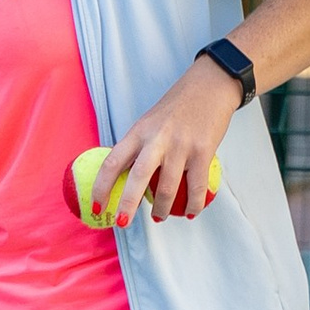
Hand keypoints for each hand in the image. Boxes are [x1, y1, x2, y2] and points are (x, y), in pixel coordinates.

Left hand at [92, 60, 238, 222]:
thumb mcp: (149, 123)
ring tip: (159, 217)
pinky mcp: (204, 152)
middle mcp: (157, 139)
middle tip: (122, 223)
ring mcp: (181, 146)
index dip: (102, 187)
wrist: (211, 86)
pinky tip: (189, 212)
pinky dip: (193, 204)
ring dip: (161, 208)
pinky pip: (196, 187)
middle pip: (137, 178)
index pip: (112, 162)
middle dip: (127, 205)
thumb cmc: (176, 107)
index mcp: (138, 132)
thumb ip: (138, 147)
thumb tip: (124, 179)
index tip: (98, 206)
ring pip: (167, 188)